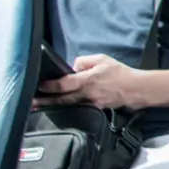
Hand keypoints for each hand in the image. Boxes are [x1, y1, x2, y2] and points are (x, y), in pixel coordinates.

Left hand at [35, 54, 158, 109]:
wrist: (137, 89)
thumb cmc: (121, 73)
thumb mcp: (102, 59)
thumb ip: (84, 61)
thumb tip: (72, 67)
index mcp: (88, 80)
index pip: (64, 84)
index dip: (50, 86)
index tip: (40, 86)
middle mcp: (87, 94)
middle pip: (62, 99)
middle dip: (45, 101)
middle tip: (32, 103)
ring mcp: (91, 104)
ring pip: (68, 106)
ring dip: (53, 107)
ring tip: (39, 108)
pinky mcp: (96, 109)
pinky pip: (79, 108)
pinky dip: (68, 109)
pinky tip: (59, 109)